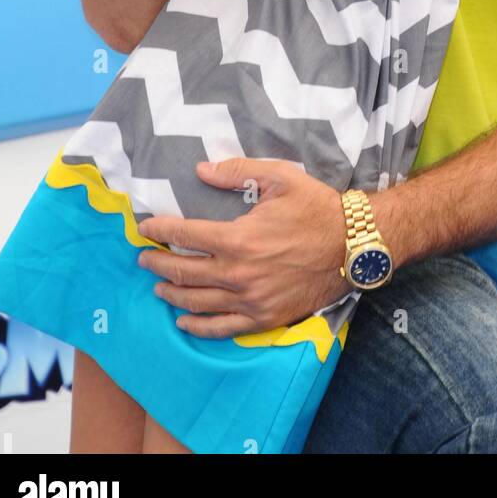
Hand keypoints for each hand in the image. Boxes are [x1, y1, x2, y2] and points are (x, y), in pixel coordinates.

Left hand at [133, 159, 352, 336]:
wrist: (354, 245)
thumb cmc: (317, 208)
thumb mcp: (280, 178)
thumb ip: (237, 172)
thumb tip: (201, 169)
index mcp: (238, 238)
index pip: (184, 236)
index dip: (160, 231)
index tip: (145, 228)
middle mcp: (238, 274)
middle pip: (183, 272)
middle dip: (157, 263)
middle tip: (143, 258)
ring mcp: (250, 300)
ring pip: (197, 302)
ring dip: (171, 294)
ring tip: (157, 286)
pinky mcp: (265, 318)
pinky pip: (222, 328)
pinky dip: (198, 327)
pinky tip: (184, 322)